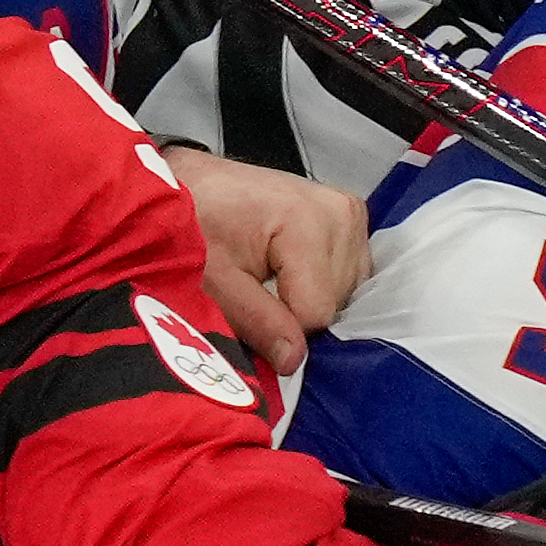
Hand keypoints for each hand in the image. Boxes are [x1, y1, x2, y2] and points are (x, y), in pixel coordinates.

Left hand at [169, 143, 368, 373]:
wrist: (196, 183)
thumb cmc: (195, 221)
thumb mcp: (213, 279)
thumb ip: (256, 320)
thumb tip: (293, 361)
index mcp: (308, 220)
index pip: (316, 311)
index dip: (279, 326)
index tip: (246, 308)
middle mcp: (341, 212)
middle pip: (334, 303)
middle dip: (293, 311)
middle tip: (253, 287)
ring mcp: (350, 213)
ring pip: (345, 294)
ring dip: (307, 298)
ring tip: (270, 275)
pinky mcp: (351, 218)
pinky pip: (349, 276)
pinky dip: (319, 284)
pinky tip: (290, 272)